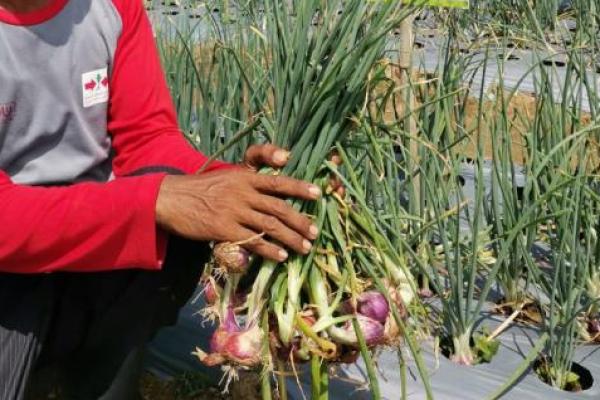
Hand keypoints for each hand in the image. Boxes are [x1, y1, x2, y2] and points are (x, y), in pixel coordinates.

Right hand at [155, 167, 320, 261]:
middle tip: (314, 232)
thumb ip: (249, 177)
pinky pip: (252, 241)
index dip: (299, 187)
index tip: (318, 194)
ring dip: (290, 238)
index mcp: (244, 177)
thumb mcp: (225, 175)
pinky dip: (269, 250)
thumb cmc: (199, 188)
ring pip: (270, 226)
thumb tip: (274, 180)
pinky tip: (280, 256)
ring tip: (304, 247)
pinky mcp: (223, 229)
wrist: (169, 198)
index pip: (277, 181)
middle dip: (300, 221)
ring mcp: (233, 211)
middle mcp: (242, 192)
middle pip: (279, 207)